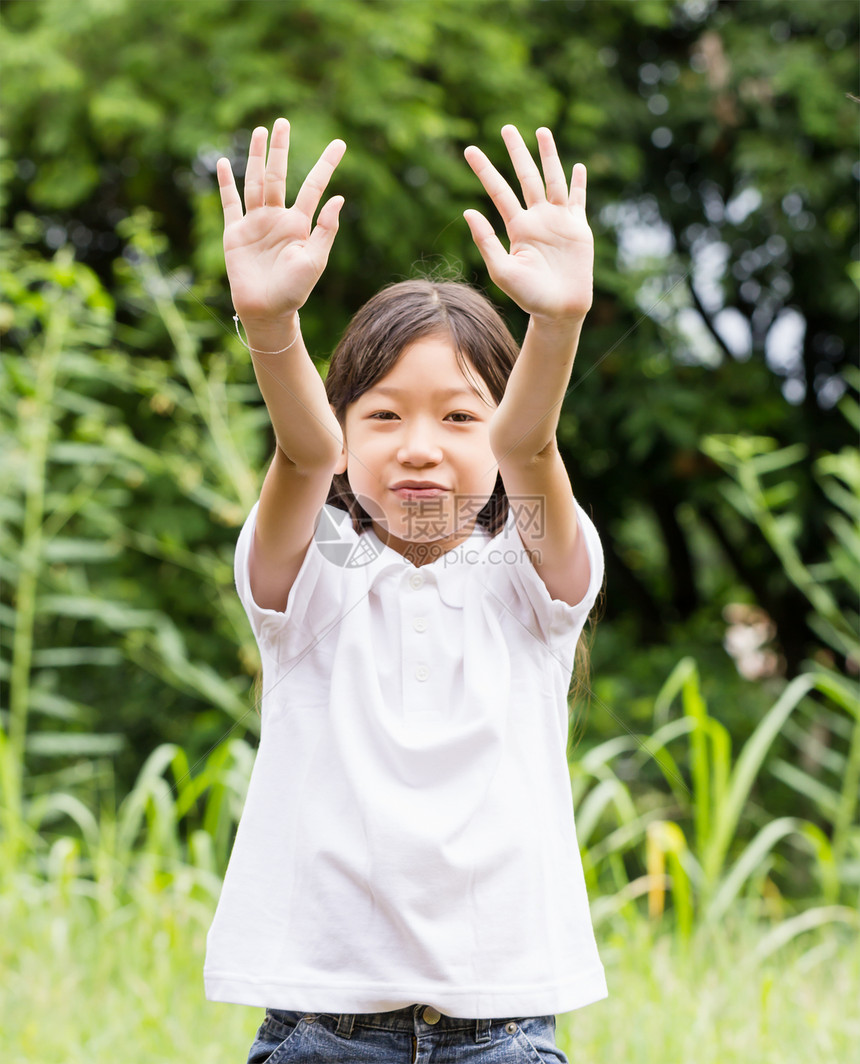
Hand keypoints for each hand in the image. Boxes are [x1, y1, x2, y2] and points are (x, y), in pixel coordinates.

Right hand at [217, 118, 345, 325]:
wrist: (267, 311)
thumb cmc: (294, 291)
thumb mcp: (315, 261)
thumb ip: (325, 230)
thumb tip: (338, 198)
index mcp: (299, 224)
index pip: (314, 186)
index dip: (326, 164)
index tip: (340, 143)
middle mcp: (277, 218)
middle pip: (278, 175)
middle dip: (280, 149)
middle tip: (283, 122)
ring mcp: (255, 223)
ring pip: (255, 182)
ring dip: (256, 157)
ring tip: (260, 132)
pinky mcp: (235, 233)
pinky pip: (229, 203)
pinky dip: (225, 183)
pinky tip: (222, 163)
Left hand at [463, 126, 592, 322]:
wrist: (559, 310)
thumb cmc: (528, 295)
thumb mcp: (502, 270)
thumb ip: (485, 241)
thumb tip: (468, 210)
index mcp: (517, 227)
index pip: (498, 191)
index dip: (484, 170)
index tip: (469, 150)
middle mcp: (536, 218)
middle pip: (525, 177)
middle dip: (517, 153)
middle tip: (507, 127)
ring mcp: (558, 220)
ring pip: (552, 179)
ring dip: (548, 156)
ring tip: (542, 131)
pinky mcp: (578, 227)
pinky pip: (577, 199)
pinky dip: (578, 182)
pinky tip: (577, 166)